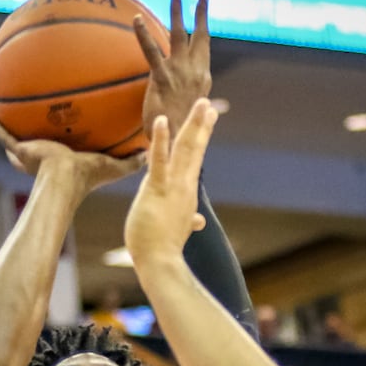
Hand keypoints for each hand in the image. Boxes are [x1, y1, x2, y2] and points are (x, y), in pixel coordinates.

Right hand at [0, 117, 140, 190]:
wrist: (64, 179)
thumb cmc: (88, 177)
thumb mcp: (114, 167)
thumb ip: (132, 161)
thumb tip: (150, 152)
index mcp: (68, 162)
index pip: (67, 152)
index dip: (68, 145)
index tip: (70, 133)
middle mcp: (48, 158)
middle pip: (41, 145)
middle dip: (39, 136)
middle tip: (37, 121)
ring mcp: (32, 154)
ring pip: (20, 141)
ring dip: (16, 129)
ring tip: (9, 113)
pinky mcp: (21, 151)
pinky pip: (5, 138)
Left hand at [125, 99, 216, 260]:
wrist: (160, 263)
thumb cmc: (163, 248)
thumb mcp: (178, 229)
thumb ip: (188, 221)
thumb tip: (199, 221)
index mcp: (185, 191)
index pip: (194, 158)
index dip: (201, 136)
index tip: (208, 118)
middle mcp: (184, 185)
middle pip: (195, 148)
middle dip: (202, 124)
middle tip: (208, 103)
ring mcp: (172, 186)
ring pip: (185, 149)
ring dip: (193, 124)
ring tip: (202, 103)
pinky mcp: (157, 189)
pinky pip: (159, 161)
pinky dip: (160, 140)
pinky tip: (161, 120)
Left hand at [136, 0, 210, 140]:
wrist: (177, 150)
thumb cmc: (183, 135)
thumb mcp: (199, 117)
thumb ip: (210, 109)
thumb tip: (221, 107)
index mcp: (203, 79)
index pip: (204, 50)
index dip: (205, 32)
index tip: (204, 19)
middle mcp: (195, 72)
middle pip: (200, 36)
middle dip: (202, 13)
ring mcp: (179, 73)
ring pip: (179, 35)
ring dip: (178, 12)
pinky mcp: (163, 78)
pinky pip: (152, 52)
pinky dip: (144, 34)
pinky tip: (138, 18)